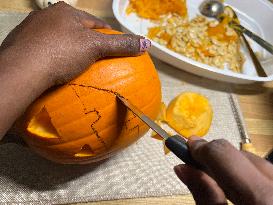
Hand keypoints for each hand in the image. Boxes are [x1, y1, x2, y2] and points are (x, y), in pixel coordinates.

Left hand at [0, 1, 149, 85]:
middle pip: (76, 29)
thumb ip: (120, 44)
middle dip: (86, 43)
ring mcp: (32, 28)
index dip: (106, 35)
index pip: (95, 23)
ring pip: (58, 38)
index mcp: (67, 11)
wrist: (22, 69)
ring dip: (68, 49)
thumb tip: (147, 43)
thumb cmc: (61, 53)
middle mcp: (48, 15)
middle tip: (94, 60)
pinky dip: (51, 56)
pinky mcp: (21, 43)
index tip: (111, 48)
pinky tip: (54, 67)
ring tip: (74, 66)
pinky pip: (43, 48)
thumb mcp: (94, 47)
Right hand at [174, 137, 272, 204]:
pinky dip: (249, 174)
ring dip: (234, 165)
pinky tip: (238, 183)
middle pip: (243, 156)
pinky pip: (268, 173)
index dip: (203, 149)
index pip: (226, 155)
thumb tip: (184, 169)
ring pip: (258, 162)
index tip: (187, 147)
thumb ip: (204, 197)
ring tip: (216, 176)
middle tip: (196, 162)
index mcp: (264, 198)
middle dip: (218, 158)